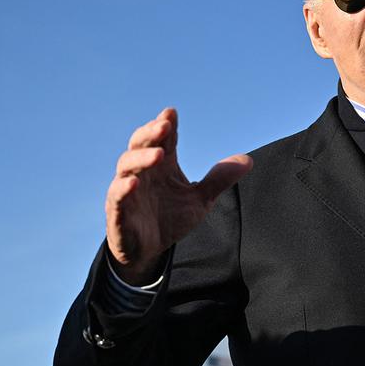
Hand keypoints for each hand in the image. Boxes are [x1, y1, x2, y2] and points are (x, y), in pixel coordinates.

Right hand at [105, 107, 253, 284]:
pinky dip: (123, 189)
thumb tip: (248, 160)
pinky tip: (134, 183)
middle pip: (140, 145)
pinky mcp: (118, 213)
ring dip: (141, 158)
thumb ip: (219, 179)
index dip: (166, 125)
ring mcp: (127, 190)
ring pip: (126, 166)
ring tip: (159, 154)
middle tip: (165, 125)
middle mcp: (143, 172)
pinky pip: (116, 197)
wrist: (149, 252)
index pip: (163, 139)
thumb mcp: (200, 199)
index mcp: (162, 165)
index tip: (172, 113)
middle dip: (151, 133)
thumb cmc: (170, 218)